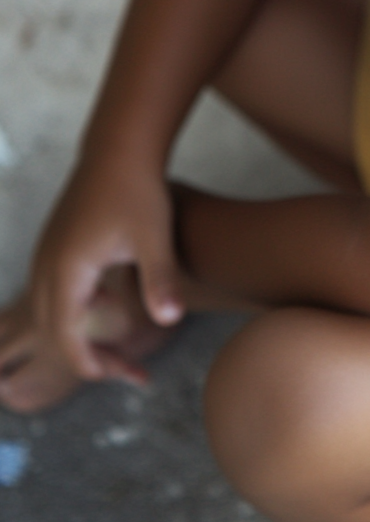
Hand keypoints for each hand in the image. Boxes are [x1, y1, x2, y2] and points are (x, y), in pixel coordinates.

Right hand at [28, 158, 183, 381]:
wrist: (120, 145)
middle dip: (87, 356)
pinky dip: (73, 307)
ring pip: (48, 310)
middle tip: (127, 370)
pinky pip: (51, 289)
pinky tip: (106, 299)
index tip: (124, 376)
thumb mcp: (154, 237)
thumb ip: (160, 280)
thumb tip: (171, 320)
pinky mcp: (54, 242)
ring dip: (77, 332)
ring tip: (118, 343)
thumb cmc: (138, 189)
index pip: (66, 338)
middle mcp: (47, 265)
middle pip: (53, 331)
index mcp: (67, 270)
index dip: (92, 364)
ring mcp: (46, 252)